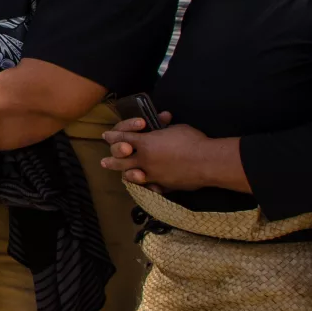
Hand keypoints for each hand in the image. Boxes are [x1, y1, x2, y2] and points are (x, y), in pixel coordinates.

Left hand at [100, 113, 229, 190]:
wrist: (207, 162)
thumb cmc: (192, 140)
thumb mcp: (174, 128)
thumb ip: (162, 129)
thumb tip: (162, 123)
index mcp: (145, 143)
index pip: (123, 138)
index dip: (113, 137)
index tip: (106, 136)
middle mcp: (144, 160)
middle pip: (121, 160)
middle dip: (112, 160)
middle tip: (104, 162)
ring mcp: (152, 175)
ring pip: (132, 176)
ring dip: (125, 174)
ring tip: (121, 175)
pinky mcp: (163, 186)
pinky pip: (150, 187)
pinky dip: (146, 187)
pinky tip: (143, 187)